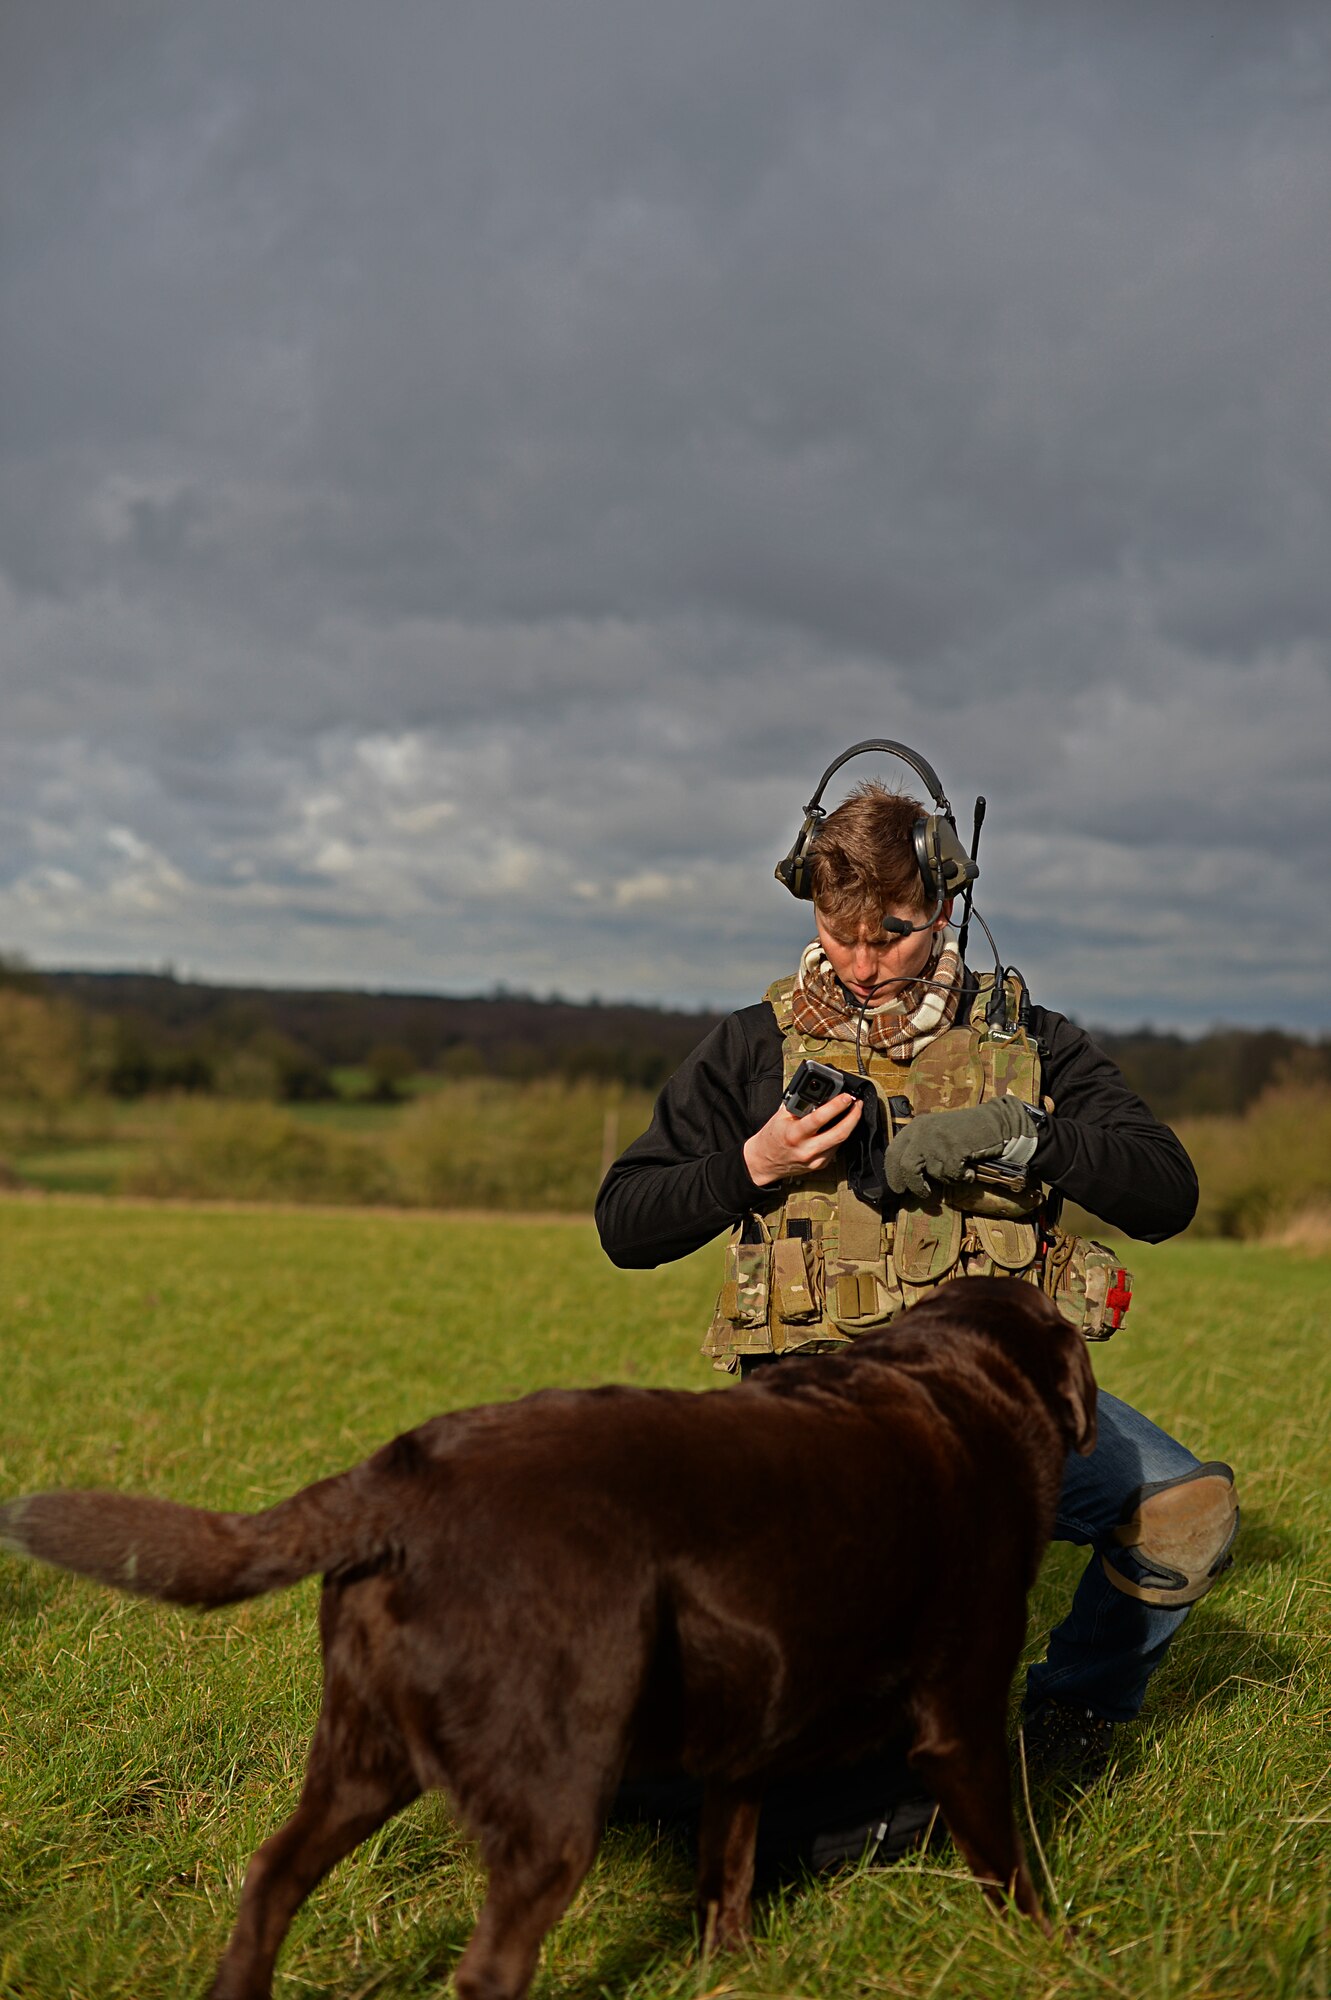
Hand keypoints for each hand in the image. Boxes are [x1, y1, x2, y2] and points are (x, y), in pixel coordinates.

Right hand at [743, 1092, 863, 1188]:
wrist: (763, 1162)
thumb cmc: (772, 1137)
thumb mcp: (781, 1116)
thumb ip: (800, 1105)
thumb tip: (820, 1093)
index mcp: (794, 1135)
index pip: (819, 1119)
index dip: (836, 1106)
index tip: (846, 1097)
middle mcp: (806, 1149)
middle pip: (839, 1134)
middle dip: (853, 1116)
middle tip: (857, 1104)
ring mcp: (815, 1160)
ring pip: (841, 1141)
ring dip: (850, 1125)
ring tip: (852, 1111)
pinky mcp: (819, 1165)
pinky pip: (836, 1148)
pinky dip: (840, 1135)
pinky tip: (840, 1126)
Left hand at [884, 1097, 1034, 1197]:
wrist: (994, 1122)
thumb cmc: (965, 1133)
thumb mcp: (936, 1135)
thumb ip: (921, 1150)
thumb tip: (906, 1180)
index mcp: (915, 1127)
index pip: (893, 1153)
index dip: (893, 1174)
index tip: (898, 1189)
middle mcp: (922, 1131)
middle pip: (906, 1166)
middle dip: (914, 1185)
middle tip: (924, 1195)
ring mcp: (937, 1138)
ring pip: (933, 1172)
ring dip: (947, 1178)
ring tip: (959, 1172)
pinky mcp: (953, 1147)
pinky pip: (951, 1174)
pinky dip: (961, 1177)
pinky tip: (969, 1171)